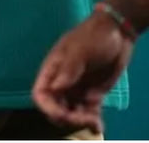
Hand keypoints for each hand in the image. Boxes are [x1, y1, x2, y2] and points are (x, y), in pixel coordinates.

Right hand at [32, 11, 133, 133]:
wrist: (117, 33)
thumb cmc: (93, 36)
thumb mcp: (79, 50)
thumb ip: (68, 69)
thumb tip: (55, 88)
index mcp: (52, 70)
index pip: (41, 94)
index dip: (48, 108)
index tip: (63, 115)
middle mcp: (62, 83)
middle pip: (56, 108)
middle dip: (67, 118)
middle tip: (85, 119)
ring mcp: (77, 90)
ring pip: (72, 114)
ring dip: (80, 123)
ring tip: (95, 123)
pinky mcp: (93, 95)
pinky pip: (88, 113)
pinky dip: (91, 122)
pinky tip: (98, 126)